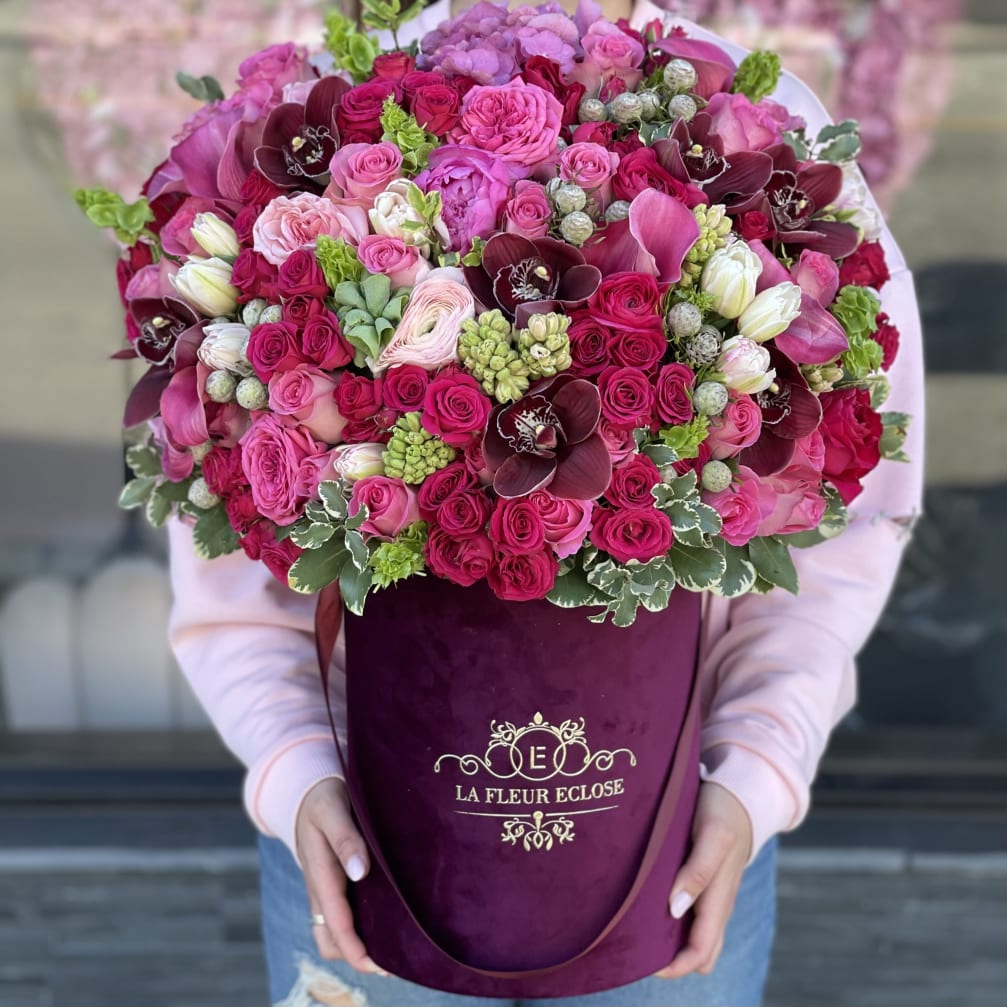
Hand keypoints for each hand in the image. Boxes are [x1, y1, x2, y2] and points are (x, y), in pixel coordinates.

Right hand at [295, 777, 384, 973]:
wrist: (306, 788)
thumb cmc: (322, 796)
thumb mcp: (331, 809)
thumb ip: (345, 838)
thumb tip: (359, 872)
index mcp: (320, 875)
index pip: (336, 926)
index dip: (356, 951)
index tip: (382, 965)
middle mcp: (321, 888)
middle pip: (332, 940)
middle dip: (358, 955)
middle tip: (396, 958)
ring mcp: (325, 886)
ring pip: (335, 930)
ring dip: (358, 941)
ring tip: (395, 943)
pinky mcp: (332, 879)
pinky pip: (342, 912)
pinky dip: (359, 924)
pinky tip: (386, 916)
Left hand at [655, 782, 753, 978]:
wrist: (740, 795)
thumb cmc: (723, 811)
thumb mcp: (713, 834)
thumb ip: (697, 871)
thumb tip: (675, 909)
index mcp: (720, 898)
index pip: (701, 953)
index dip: (675, 967)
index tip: (645, 963)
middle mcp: (717, 904)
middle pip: (700, 954)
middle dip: (672, 961)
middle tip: (638, 948)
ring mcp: (713, 897)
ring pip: (695, 937)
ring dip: (671, 942)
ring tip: (639, 930)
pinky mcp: (707, 885)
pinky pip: (693, 918)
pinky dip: (673, 923)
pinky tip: (650, 908)